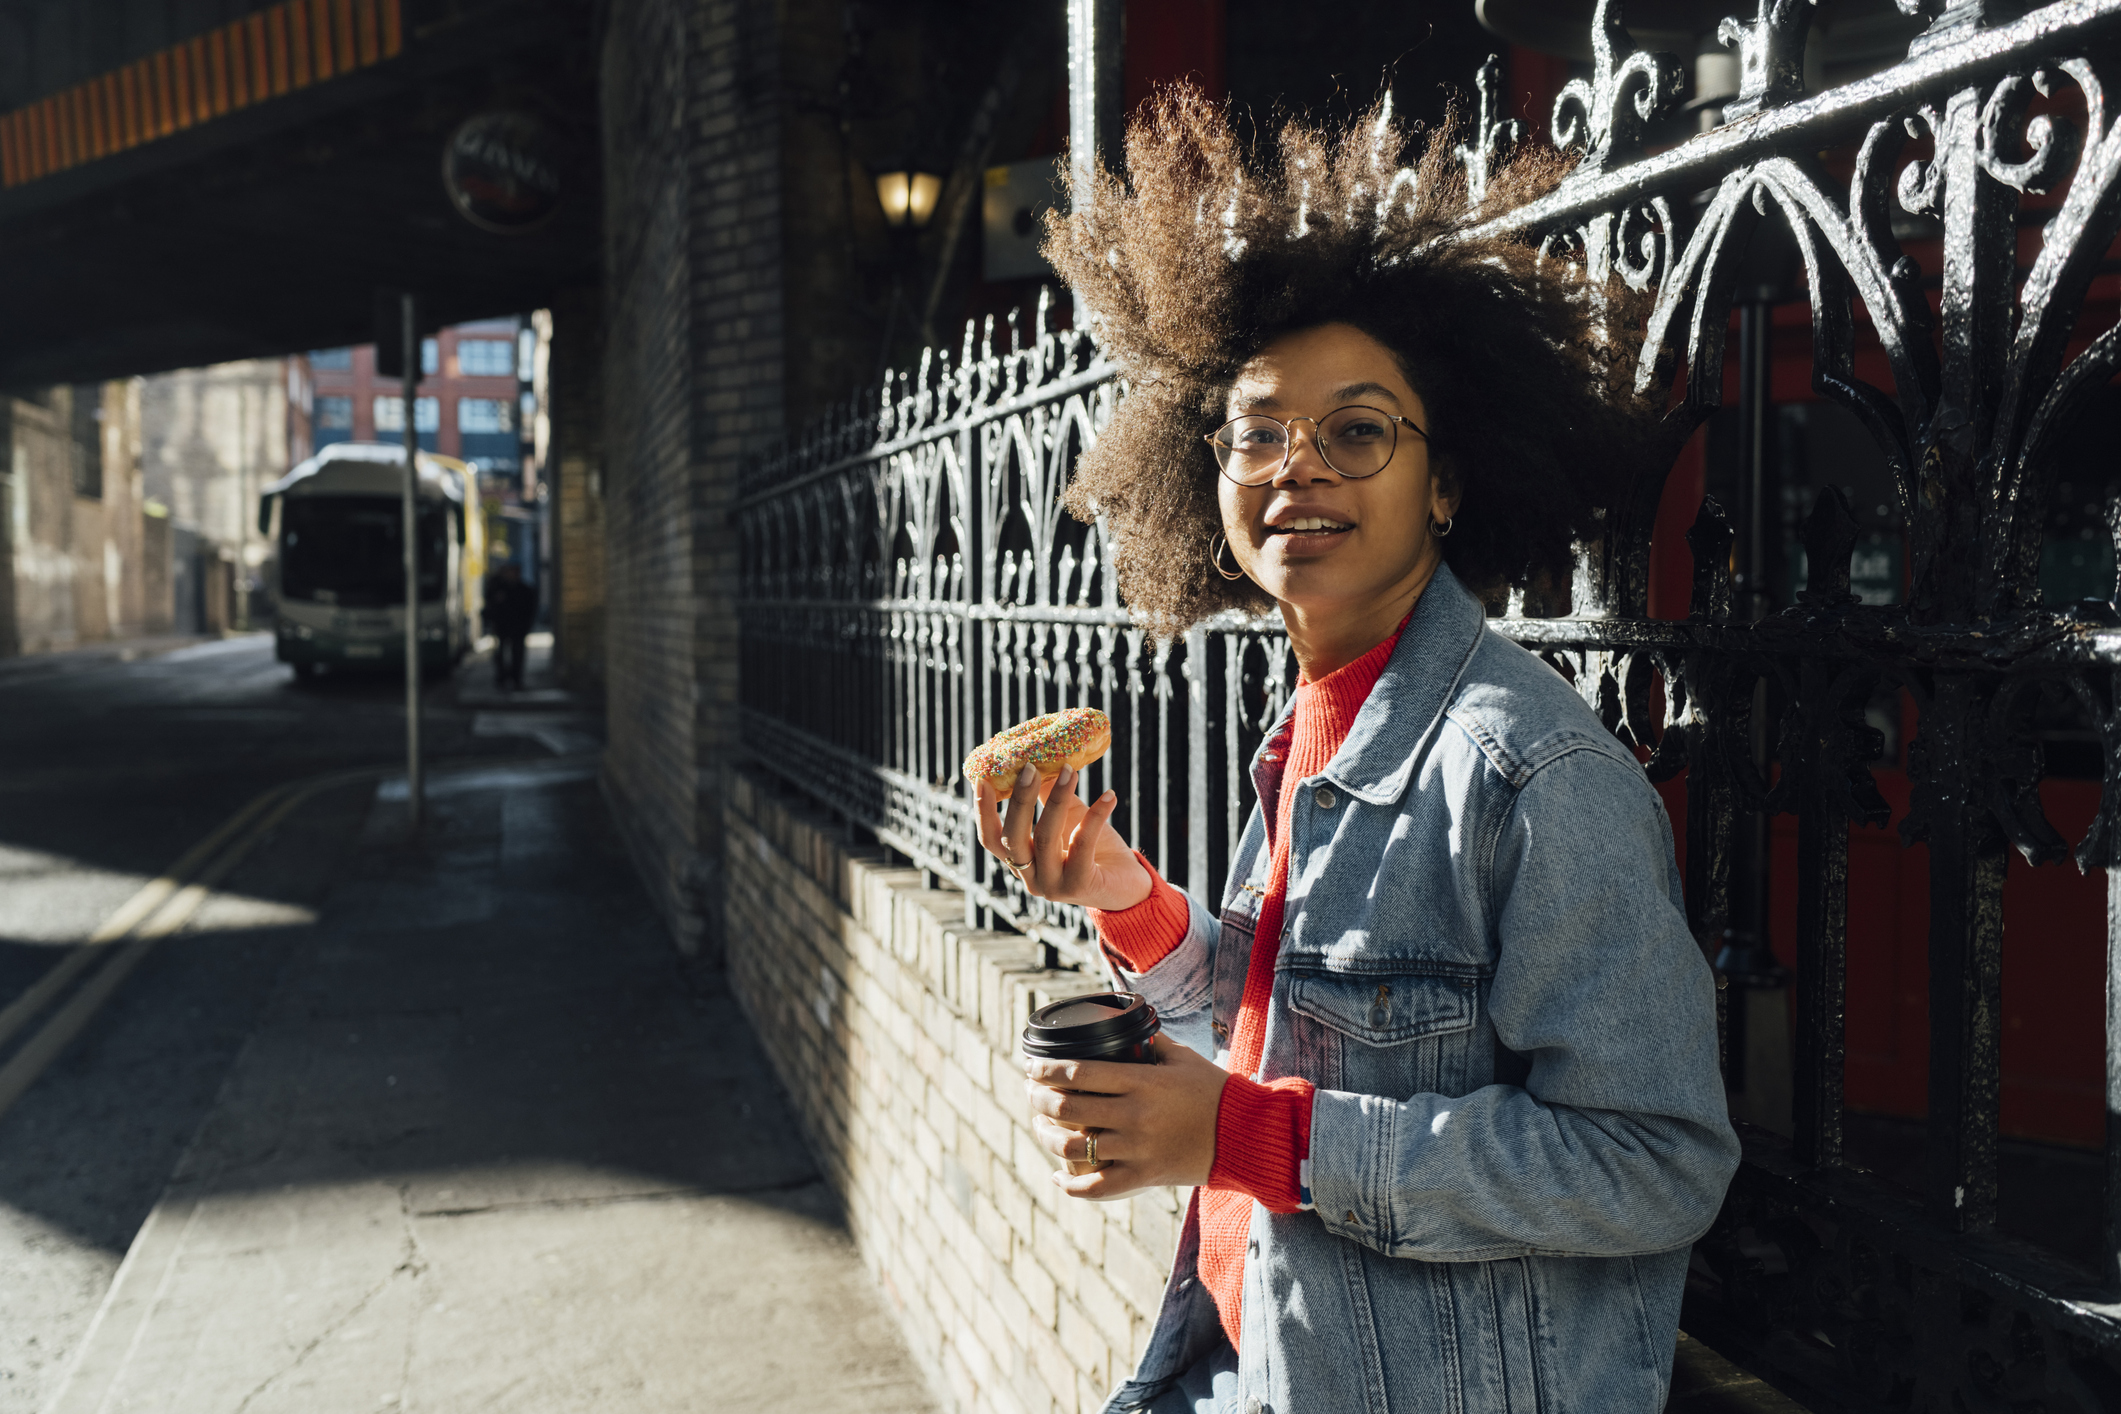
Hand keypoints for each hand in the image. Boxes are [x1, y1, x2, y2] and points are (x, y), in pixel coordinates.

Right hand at [976, 764, 1151, 911]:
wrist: (1128, 886)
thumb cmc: (1095, 849)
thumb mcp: (1068, 818)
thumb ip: (1048, 795)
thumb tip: (1036, 758)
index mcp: (1021, 861)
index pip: (990, 839)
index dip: (983, 811)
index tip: (982, 778)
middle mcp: (1031, 877)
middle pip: (1012, 839)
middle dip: (1019, 801)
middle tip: (1030, 768)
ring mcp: (1053, 886)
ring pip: (1046, 839)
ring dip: (1058, 799)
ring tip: (1071, 771)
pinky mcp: (1080, 886)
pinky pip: (1083, 846)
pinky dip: (1095, 817)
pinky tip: (1109, 796)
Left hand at [1026, 1033, 1227, 1199]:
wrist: (1245, 1134)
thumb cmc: (1214, 1091)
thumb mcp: (1183, 1057)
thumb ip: (1150, 1042)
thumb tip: (1125, 1025)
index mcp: (1142, 1082)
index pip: (1079, 1073)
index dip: (1047, 1070)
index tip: (1033, 1066)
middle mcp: (1135, 1116)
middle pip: (1068, 1109)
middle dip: (1039, 1099)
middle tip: (1032, 1091)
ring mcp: (1137, 1150)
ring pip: (1073, 1148)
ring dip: (1046, 1136)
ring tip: (1040, 1126)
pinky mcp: (1144, 1177)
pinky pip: (1097, 1187)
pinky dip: (1071, 1185)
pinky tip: (1058, 1176)